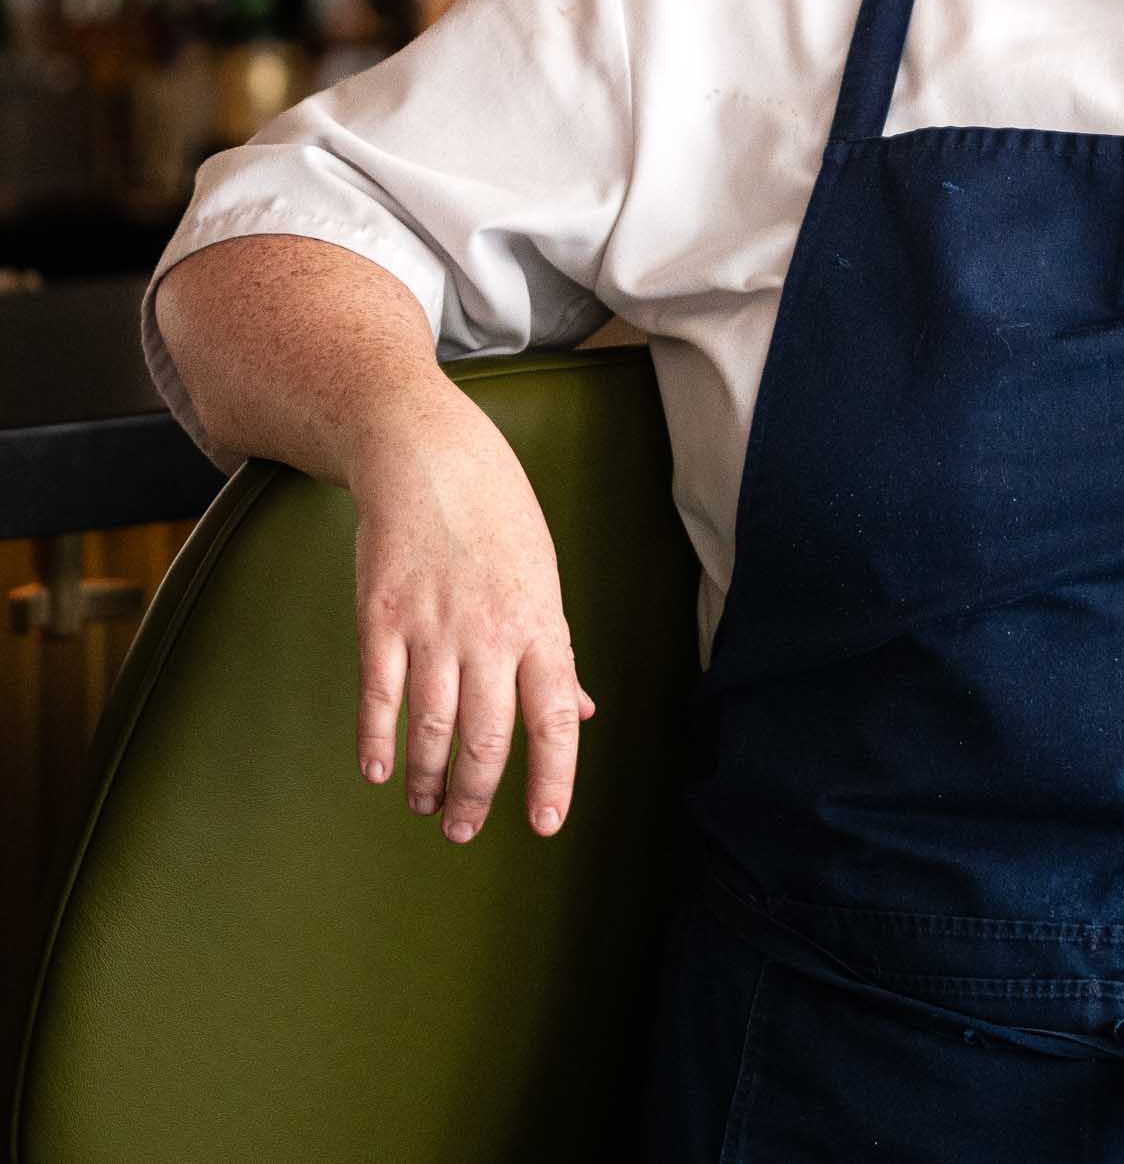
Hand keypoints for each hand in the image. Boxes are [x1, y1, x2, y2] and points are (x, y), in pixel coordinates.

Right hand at [350, 411, 596, 845]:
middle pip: (488, 738)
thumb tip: (582, 710)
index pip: (555, 718)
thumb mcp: (543, 575)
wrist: (428, 455)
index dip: (552, 778)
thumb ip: (556, 651)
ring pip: (432, 728)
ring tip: (425, 805)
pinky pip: (379, 696)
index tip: (543, 825)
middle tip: (462, 829)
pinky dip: (378, 741)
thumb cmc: (496, 514)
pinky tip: (380, 771)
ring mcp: (432, 627)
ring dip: (428, 778)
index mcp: (541, 623)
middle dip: (475, 795)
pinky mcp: (380, 618)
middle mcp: (490, 632)